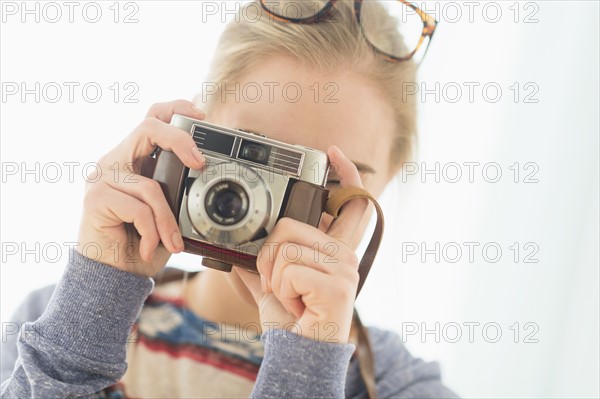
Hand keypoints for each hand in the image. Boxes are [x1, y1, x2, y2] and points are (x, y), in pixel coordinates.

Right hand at [77, 100, 205, 276]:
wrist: (114, 275)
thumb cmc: (141, 241)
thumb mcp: (167, 210)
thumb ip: (177, 188)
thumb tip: (207, 172)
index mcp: (133, 160)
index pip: (151, 119)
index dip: (176, 109)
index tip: (201, 116)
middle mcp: (114, 162)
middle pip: (148, 128)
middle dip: (180, 140)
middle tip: (200, 163)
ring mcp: (101, 178)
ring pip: (152, 185)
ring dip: (168, 221)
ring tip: (172, 242)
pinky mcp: (96, 198)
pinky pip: (140, 209)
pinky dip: (152, 232)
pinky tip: (148, 248)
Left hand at [235, 145, 367, 343]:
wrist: (299, 353)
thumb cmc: (290, 321)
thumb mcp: (272, 284)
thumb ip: (261, 260)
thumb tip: (234, 247)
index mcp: (333, 250)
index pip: (349, 204)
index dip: (344, 174)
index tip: (334, 152)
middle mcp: (344, 255)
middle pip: (290, 225)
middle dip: (269, 255)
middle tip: (278, 282)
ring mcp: (344, 269)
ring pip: (284, 248)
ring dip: (273, 278)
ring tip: (289, 297)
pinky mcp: (337, 286)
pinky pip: (289, 270)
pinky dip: (281, 292)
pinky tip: (296, 307)